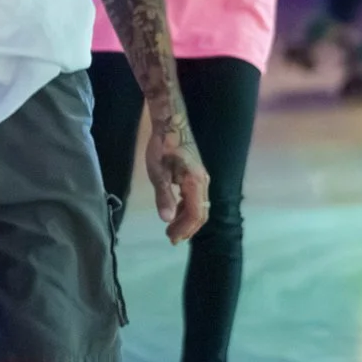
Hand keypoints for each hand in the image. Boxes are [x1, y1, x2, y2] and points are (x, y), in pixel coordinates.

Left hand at [145, 114, 209, 243]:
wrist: (171, 123)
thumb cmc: (162, 146)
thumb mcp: (158, 173)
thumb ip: (163, 196)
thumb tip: (166, 219)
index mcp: (195, 183)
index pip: (195, 214)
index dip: (185, 229)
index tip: (171, 238)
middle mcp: (203, 183)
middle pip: (201, 213)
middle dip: (187, 228)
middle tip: (171, 238)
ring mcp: (201, 179)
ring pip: (199, 206)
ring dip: (186, 219)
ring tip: (172, 229)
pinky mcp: (196, 175)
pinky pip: (195, 198)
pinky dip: (186, 209)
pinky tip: (175, 211)